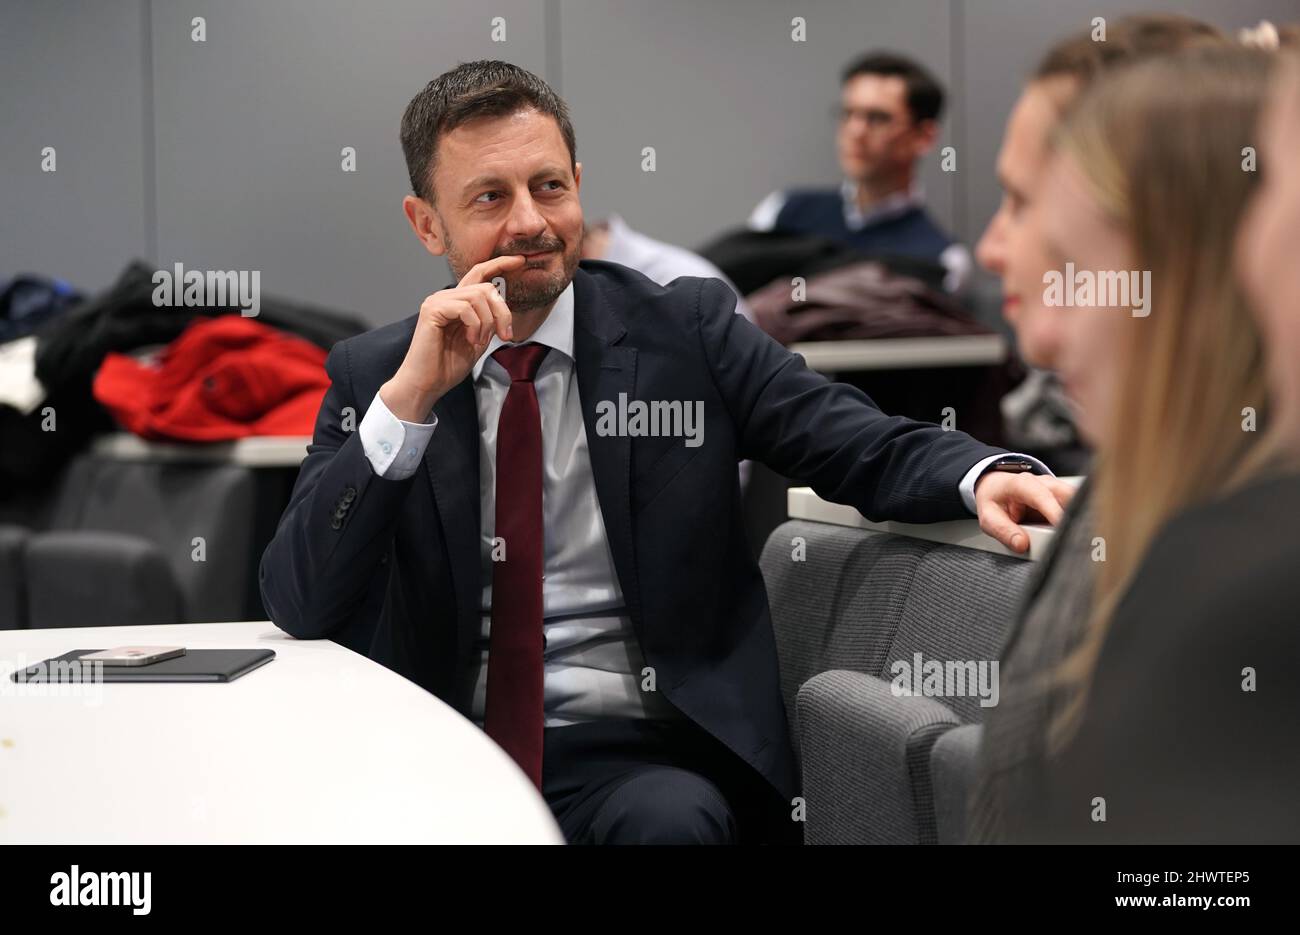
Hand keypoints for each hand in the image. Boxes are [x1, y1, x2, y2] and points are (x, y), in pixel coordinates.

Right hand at [380, 254, 526, 420]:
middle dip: (502, 311)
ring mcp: (437, 301)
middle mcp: (445, 296)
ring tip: (480, 341)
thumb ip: (489, 322)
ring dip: (488, 322)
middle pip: (485, 287)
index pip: (479, 274)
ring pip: (478, 296)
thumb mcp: (478, 340)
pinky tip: (470, 340)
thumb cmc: (447, 366)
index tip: (520, 260)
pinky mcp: (432, 310)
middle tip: (506, 335)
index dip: (500, 264)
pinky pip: (466, 307)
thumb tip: (503, 309)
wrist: (426, 384)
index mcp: (457, 302)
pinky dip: (475, 325)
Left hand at [974, 472, 1075, 553]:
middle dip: (1075, 516)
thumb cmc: (994, 500)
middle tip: (1076, 540)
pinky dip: (1080, 521)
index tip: (1063, 530)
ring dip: (1080, 520)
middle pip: (1069, 496)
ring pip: (1079, 501)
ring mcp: (1057, 488)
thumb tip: (1021, 544)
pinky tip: (1078, 535)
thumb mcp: (989, 517)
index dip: (1054, 513)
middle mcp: (1044, 483)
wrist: (996, 487)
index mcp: (1023, 484)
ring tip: (1078, 541)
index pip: (1043, 497)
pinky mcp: (1064, 498)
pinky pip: (1078, 508)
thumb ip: (1003, 531)